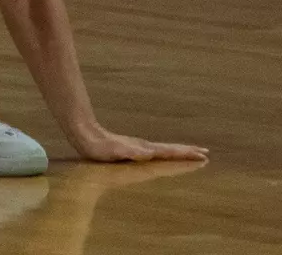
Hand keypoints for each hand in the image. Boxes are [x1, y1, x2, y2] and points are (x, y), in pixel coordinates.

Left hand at [71, 125, 208, 162]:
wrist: (84, 134)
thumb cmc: (98, 146)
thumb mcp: (114, 151)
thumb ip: (130, 152)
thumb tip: (148, 153)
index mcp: (144, 149)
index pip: (169, 152)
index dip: (186, 154)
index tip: (203, 155)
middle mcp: (143, 147)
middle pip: (170, 149)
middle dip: (187, 152)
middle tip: (206, 154)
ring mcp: (138, 147)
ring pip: (164, 149)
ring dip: (179, 152)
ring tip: (192, 153)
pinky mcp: (131, 148)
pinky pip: (154, 151)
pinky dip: (165, 153)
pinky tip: (165, 154)